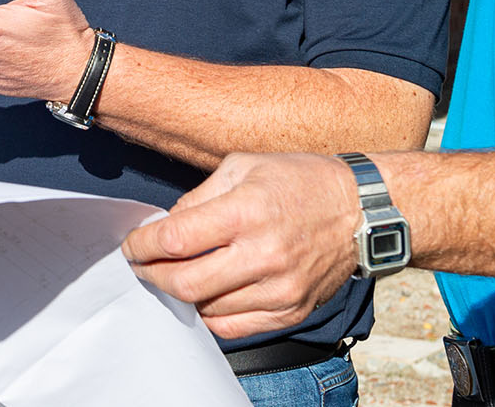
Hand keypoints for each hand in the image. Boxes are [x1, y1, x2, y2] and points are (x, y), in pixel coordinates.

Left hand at [121, 152, 363, 338]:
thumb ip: (199, 197)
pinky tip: (203, 294)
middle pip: (185, 282)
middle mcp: (263, 254)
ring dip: (179, 294)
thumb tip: (166, 225)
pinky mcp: (290, 310)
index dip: (141, 245)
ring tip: (173, 276)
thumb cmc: (300, 181)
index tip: (132, 245)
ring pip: (206, 307)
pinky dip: (209, 314)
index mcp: (246, 211)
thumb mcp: (243, 166)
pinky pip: (233, 327)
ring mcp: (279, 288)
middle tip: (141, 266)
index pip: (175, 239)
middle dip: (151, 276)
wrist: (362, 210)